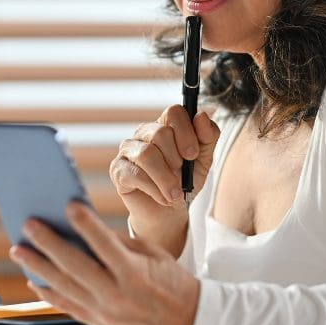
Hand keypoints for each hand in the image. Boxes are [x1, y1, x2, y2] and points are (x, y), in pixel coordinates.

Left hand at [9, 201, 198, 324]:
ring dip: (38, 266)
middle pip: (75, 266)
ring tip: (19, 250)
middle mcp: (117, 296)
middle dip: (49, 244)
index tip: (68, 205)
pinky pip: (67, 306)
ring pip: (64, 287)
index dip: (85, 224)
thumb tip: (84, 228)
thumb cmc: (171, 280)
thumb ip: (117, 242)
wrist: (187, 321)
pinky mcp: (99, 324)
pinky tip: (34, 278)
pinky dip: (48, 292)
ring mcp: (105, 314)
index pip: (104, 245)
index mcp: (135, 274)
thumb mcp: (151, 254)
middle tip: (29, 225)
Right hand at [109, 106, 219, 249]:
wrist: (170, 212)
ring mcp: (127, 150)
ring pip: (147, 154)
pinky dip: (154, 189)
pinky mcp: (117, 170)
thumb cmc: (185, 182)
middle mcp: (144, 132)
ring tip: (176, 194)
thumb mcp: (204, 160)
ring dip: (166, 178)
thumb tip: (202, 114)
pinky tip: (163, 198)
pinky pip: (135, 174)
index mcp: (165, 125)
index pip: (174, 112)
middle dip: (176, 160)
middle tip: (182, 177)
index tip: (193, 154)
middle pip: (160, 133)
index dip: (186, 132)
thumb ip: (208, 136)